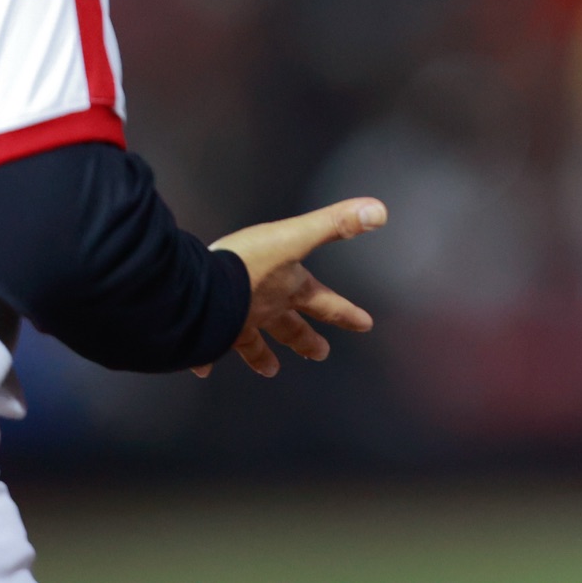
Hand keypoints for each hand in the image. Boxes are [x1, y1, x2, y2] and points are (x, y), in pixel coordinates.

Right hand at [193, 198, 386, 378]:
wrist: (201, 288)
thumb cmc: (247, 261)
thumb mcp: (294, 236)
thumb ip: (335, 223)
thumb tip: (380, 212)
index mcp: (289, 290)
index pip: (326, 303)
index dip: (347, 313)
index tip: (366, 325)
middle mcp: (265, 309)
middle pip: (290, 328)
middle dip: (305, 340)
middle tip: (320, 354)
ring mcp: (235, 322)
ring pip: (252, 342)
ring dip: (261, 355)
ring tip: (270, 370)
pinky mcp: (207, 329)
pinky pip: (207, 348)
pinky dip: (205, 358)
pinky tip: (202, 369)